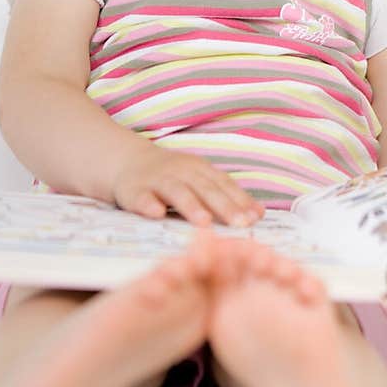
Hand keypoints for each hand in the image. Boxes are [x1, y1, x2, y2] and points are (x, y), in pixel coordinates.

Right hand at [112, 142, 262, 227]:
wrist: (128, 161)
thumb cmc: (173, 177)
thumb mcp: (200, 180)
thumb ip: (227, 195)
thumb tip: (259, 214)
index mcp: (199, 170)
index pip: (223, 184)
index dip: (239, 200)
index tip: (254, 218)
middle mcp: (181, 172)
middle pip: (205, 188)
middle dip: (223, 206)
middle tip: (239, 224)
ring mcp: (157, 180)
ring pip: (176, 192)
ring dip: (191, 206)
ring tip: (204, 222)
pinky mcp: (134, 190)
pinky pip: (142, 198)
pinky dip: (149, 204)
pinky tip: (157, 214)